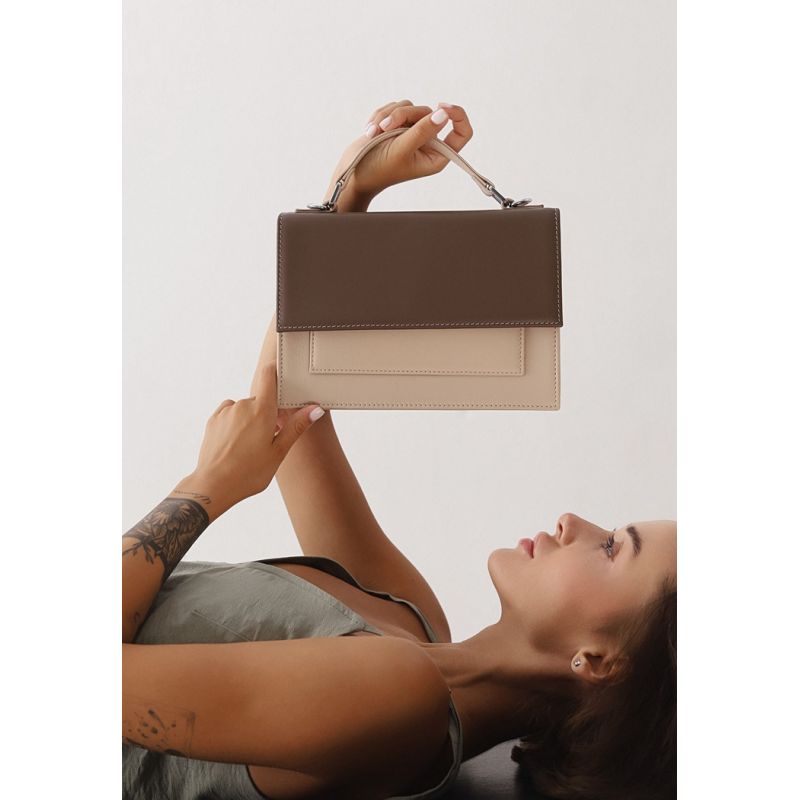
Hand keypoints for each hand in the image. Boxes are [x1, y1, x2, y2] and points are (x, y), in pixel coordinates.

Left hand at [175, 361, 323, 516]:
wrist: (213, 486)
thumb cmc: (249, 472)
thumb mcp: (279, 451)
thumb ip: (297, 426)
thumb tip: (315, 409)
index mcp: (261, 410)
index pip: (268, 376)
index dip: (276, 372)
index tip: (283, 376)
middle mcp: (242, 405)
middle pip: (260, 399)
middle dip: (267, 413)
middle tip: (269, 437)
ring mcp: (226, 412)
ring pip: (245, 408)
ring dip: (251, 419)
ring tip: (250, 446)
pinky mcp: (214, 420)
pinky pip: (230, 414)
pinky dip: (236, 423)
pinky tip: (237, 443)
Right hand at [324, 99, 473, 206]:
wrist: (352, 172)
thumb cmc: (378, 168)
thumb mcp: (402, 149)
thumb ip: (423, 130)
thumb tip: (443, 114)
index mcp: (436, 156)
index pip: (461, 132)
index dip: (457, 115)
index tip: (442, 106)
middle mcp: (427, 144)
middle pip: (429, 113)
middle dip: (404, 116)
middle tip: (386, 129)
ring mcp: (412, 133)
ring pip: (410, 107)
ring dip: (389, 115)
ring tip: (375, 132)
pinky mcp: (397, 126)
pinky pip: (395, 107)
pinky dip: (381, 115)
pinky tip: (371, 130)